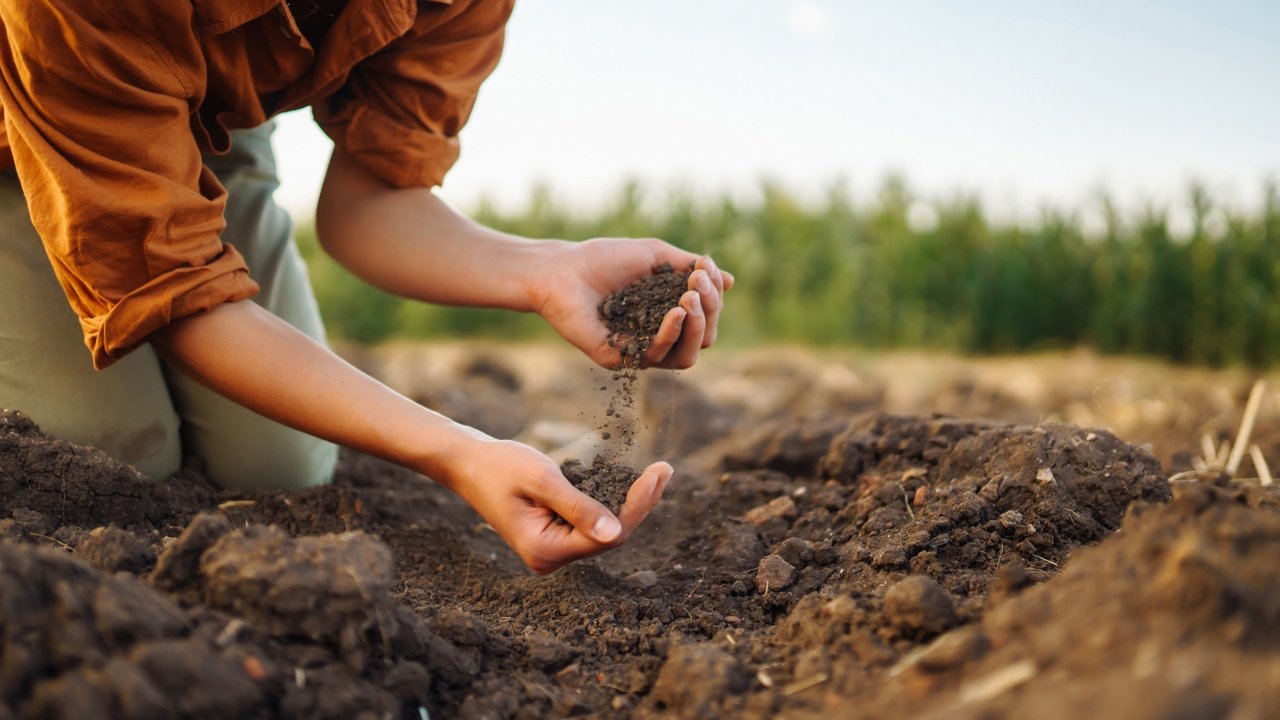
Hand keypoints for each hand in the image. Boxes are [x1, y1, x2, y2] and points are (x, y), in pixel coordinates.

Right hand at [439, 435, 673, 574]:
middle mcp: (550, 559)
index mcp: (545, 551)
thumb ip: (579, 508)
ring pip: (603, 530)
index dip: (637, 506)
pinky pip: (591, 523)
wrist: (467, 463)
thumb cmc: (500, 466)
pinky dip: (611, 502)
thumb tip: (616, 534)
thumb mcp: (543, 480)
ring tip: (658, 473)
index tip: (659, 474)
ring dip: (629, 502)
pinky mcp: (554, 536)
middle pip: (609, 536)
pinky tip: (632, 483)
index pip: (606, 535)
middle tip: (665, 470)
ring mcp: (552, 551)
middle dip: (639, 503)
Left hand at [529, 238, 733, 368]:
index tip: (703, 269)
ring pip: (688, 357)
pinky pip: (657, 358)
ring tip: (690, 299)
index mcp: (668, 314)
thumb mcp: (655, 256)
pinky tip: (676, 312)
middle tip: (696, 284)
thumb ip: (690, 268)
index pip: (706, 317)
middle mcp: (657, 336)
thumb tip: (730, 281)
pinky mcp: (620, 360)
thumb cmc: (605, 259)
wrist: (562, 269)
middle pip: (703, 339)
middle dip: (710, 311)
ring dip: (698, 327)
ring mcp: (640, 350)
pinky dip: (672, 334)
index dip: (714, 296)